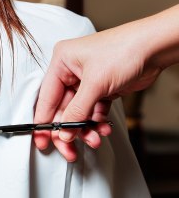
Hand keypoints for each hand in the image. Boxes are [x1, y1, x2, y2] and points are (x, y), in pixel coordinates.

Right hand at [33, 21, 164, 160]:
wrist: (154, 48)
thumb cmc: (123, 51)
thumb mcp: (95, 83)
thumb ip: (77, 110)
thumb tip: (63, 130)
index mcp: (61, 62)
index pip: (47, 97)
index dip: (43, 120)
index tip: (42, 140)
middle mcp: (71, 71)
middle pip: (63, 108)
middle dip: (68, 129)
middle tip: (69, 149)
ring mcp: (87, 81)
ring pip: (79, 112)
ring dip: (85, 128)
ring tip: (94, 139)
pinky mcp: (102, 88)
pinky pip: (93, 111)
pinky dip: (97, 122)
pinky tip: (103, 128)